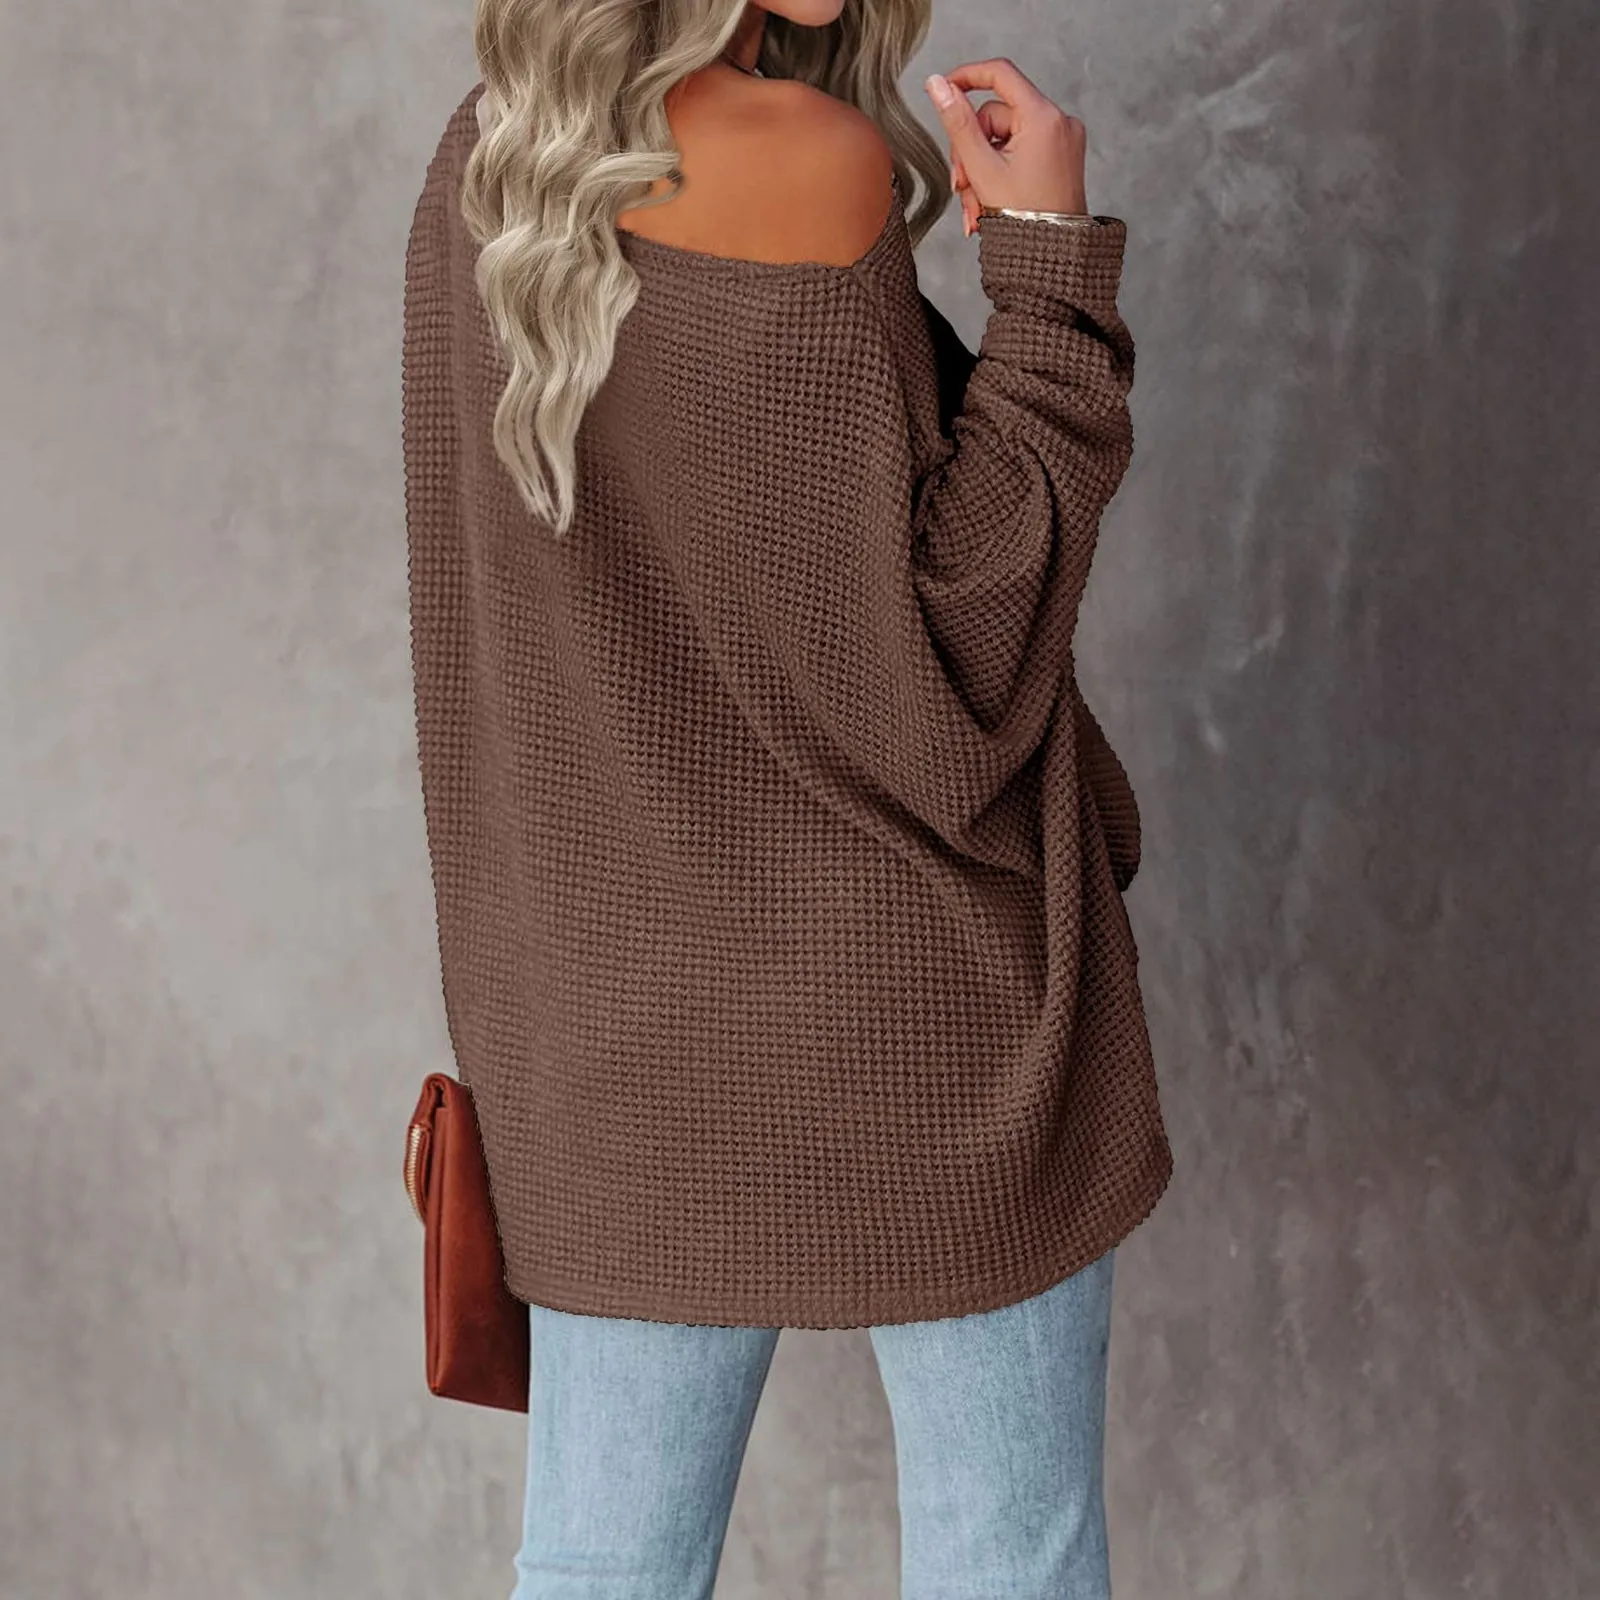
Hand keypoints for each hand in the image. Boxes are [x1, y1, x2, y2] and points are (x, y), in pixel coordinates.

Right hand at [924, 59, 1090, 238]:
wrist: (1053, 259)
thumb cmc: (1024, 220)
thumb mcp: (981, 169)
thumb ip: (957, 123)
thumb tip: (937, 84)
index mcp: (1042, 118)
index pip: (1000, 74)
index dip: (967, 76)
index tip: (944, 89)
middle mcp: (1058, 122)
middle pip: (996, 117)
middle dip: (971, 152)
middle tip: (960, 185)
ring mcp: (1063, 140)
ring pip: (1004, 140)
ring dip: (981, 171)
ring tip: (975, 208)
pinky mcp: (1061, 156)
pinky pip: (1020, 152)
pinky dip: (1000, 174)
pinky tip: (990, 203)